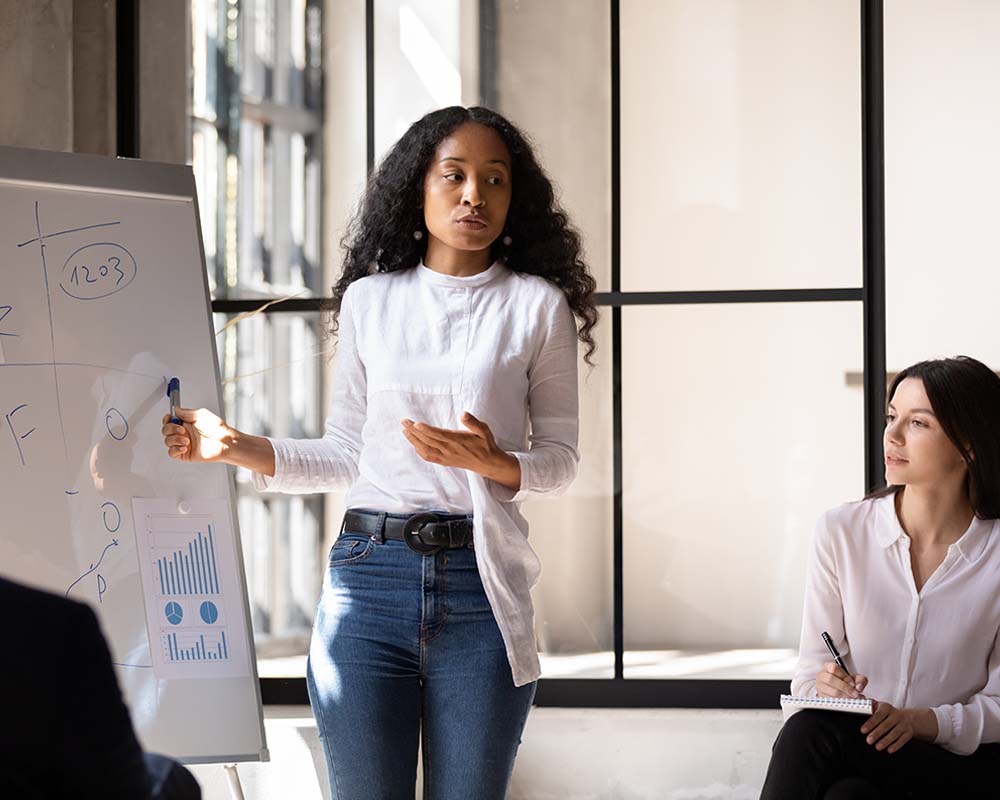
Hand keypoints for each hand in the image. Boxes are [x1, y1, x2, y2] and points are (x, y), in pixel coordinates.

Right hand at [161, 407, 234, 462]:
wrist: (225, 442)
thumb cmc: (218, 429)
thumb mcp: (201, 415)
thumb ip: (186, 412)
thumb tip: (175, 409)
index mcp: (187, 423)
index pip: (170, 421)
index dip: (167, 419)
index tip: (169, 417)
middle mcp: (184, 433)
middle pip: (166, 430)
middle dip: (171, 429)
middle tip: (182, 429)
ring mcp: (184, 444)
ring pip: (168, 441)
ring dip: (174, 439)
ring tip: (187, 440)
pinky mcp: (185, 454)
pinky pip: (172, 453)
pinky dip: (175, 449)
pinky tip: (184, 447)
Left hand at [401, 412, 520, 489]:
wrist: (487, 463)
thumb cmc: (485, 444)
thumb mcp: (484, 430)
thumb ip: (473, 422)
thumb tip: (463, 414)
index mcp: (457, 441)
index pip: (438, 435)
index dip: (426, 430)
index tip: (415, 423)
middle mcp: (449, 450)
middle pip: (428, 440)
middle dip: (414, 431)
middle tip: (404, 421)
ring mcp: (446, 457)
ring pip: (425, 449)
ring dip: (413, 440)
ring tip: (405, 430)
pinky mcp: (444, 461)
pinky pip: (428, 457)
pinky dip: (419, 450)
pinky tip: (414, 444)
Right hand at [816, 661, 868, 698]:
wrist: (839, 688)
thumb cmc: (845, 681)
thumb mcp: (854, 678)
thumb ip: (860, 680)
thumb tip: (859, 687)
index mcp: (828, 667)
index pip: (834, 668)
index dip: (844, 676)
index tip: (852, 683)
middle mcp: (821, 676)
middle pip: (830, 679)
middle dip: (845, 688)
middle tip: (854, 693)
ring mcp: (820, 686)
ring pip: (830, 691)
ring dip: (844, 696)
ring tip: (852, 698)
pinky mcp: (821, 696)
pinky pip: (830, 700)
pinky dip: (840, 702)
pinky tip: (847, 701)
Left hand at [861, 702, 915, 752]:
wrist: (908, 718)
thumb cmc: (888, 713)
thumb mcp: (879, 707)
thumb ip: (868, 705)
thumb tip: (857, 701)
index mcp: (886, 708)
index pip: (878, 715)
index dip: (870, 723)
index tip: (863, 730)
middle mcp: (896, 715)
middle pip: (886, 725)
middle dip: (877, 733)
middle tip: (869, 740)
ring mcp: (903, 724)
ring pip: (895, 733)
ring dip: (886, 741)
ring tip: (878, 747)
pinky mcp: (909, 732)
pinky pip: (903, 739)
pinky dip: (896, 745)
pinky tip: (889, 750)